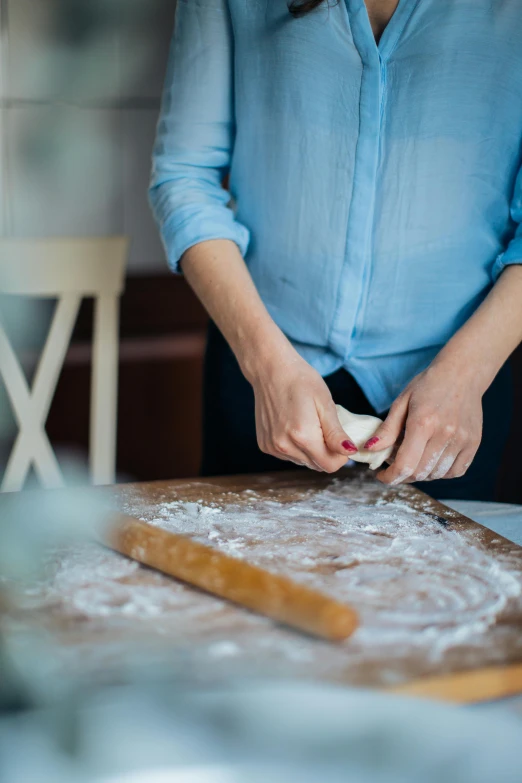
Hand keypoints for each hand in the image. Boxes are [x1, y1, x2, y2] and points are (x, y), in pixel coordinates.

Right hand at [249, 350, 358, 471]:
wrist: (270, 370)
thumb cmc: (301, 381)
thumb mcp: (325, 403)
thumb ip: (336, 433)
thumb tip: (350, 452)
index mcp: (302, 436)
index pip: (329, 465)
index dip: (340, 456)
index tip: (340, 439)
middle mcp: (285, 446)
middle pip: (317, 465)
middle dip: (326, 452)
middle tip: (324, 427)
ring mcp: (272, 447)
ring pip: (303, 462)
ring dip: (310, 450)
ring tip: (307, 424)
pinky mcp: (265, 445)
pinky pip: (289, 456)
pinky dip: (296, 447)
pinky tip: (293, 426)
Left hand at [365, 361, 483, 483]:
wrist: (462, 373)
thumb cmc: (428, 385)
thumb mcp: (402, 401)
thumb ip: (387, 429)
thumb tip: (370, 449)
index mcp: (423, 423)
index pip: (405, 465)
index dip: (390, 477)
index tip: (382, 475)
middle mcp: (445, 434)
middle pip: (420, 473)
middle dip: (403, 474)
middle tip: (396, 462)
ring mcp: (462, 440)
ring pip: (436, 474)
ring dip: (421, 473)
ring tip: (415, 457)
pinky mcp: (473, 443)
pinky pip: (455, 471)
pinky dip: (440, 472)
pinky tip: (432, 459)